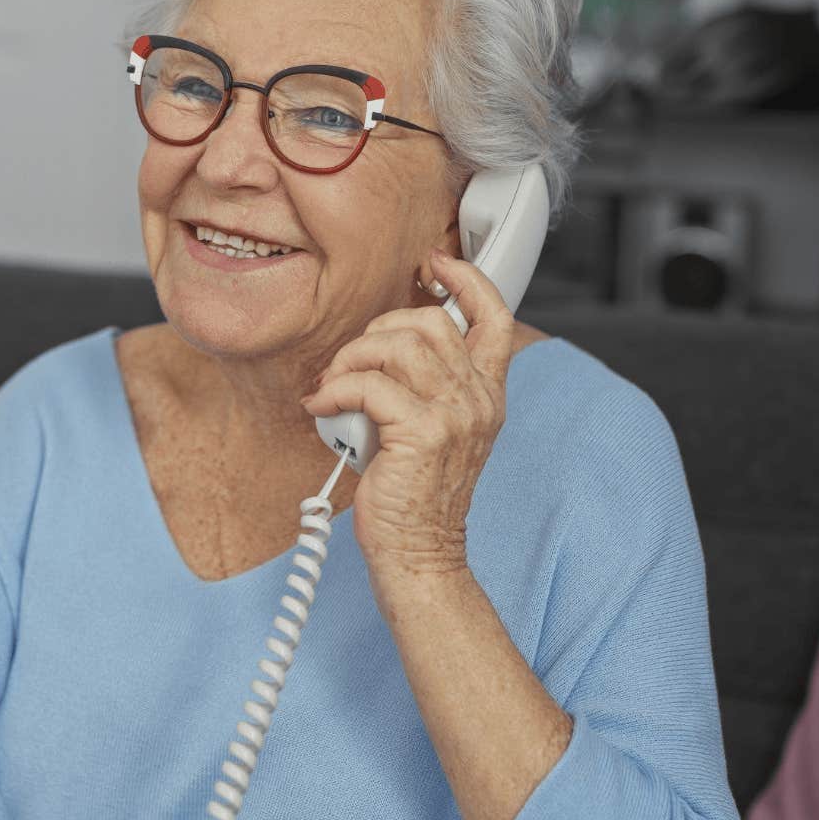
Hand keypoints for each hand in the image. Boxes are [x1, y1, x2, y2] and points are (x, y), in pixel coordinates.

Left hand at [299, 248, 515, 579]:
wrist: (419, 554)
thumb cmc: (414, 496)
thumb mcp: (434, 431)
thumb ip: (426, 387)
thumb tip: (380, 347)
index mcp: (486, 394)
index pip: (495, 318)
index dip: (466, 281)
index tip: (433, 265)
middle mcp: (479, 399)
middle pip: (429, 322)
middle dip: (377, 329)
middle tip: (351, 361)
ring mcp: (455, 415)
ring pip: (397, 345)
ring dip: (351, 358)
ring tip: (334, 386)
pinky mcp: (421, 433)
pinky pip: (367, 385)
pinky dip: (334, 390)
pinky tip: (323, 406)